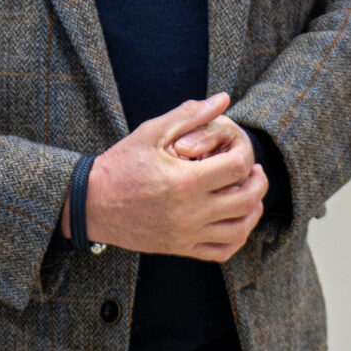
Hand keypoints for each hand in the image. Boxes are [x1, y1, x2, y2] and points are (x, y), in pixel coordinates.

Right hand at [79, 93, 267, 261]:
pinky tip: (235, 220)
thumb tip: (223, 99)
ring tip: (249, 194)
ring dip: (253, 210)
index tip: (238, 150)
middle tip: (253, 171)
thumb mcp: (152, 133)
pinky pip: (222, 251)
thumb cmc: (121, 165)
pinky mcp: (180, 247)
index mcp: (185, 182)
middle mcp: (190, 212)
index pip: (237, 168)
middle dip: (258, 182)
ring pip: (240, 229)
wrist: (92, 203)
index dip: (245, 154)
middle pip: (247, 200)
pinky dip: (237, 238)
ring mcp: (186, 233)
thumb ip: (190, 115)